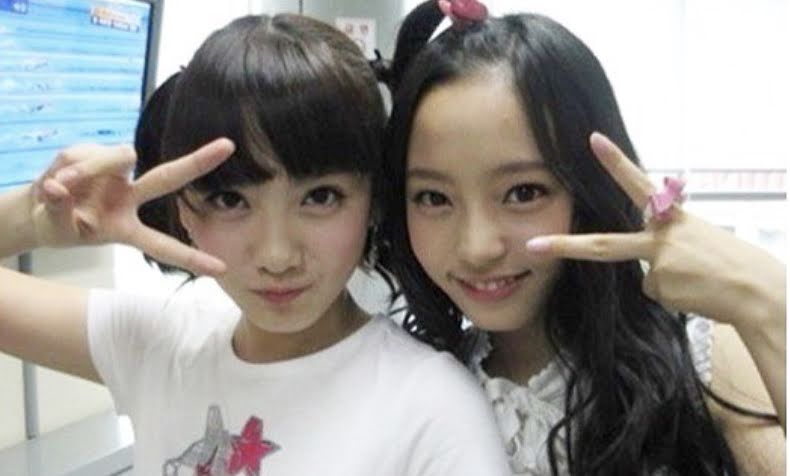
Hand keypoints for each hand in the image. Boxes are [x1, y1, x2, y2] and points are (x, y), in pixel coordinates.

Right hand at [31, 138, 234, 275]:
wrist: (35, 208)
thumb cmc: (57, 225)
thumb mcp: (57, 229)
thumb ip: (59, 211)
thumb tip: (57, 189)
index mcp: (127, 228)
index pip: (162, 245)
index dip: (190, 257)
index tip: (223, 268)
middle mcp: (129, 197)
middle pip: (167, 177)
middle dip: (198, 162)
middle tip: (229, 146)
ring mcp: (114, 173)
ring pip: (117, 159)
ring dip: (86, 170)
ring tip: (59, 186)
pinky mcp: (94, 152)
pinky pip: (81, 154)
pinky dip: (64, 167)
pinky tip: (54, 178)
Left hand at [525, 132, 784, 328]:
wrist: (758, 292)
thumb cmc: (731, 262)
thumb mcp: (696, 239)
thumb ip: (663, 245)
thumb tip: (646, 269)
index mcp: (672, 217)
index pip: (639, 183)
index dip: (615, 162)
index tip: (593, 140)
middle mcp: (660, 238)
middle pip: (604, 245)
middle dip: (565, 247)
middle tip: (533, 246)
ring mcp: (658, 266)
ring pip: (647, 278)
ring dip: (672, 282)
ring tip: (703, 281)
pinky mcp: (662, 291)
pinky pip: (658, 294)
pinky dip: (676, 296)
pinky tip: (697, 292)